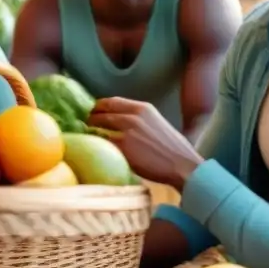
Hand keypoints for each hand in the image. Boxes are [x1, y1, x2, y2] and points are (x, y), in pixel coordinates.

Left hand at [86, 97, 203, 190]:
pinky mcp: (123, 148)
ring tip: (85, 134)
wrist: (184, 166)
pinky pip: (102, 143)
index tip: (92, 110)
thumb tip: (120, 122)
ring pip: (99, 126)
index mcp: (143, 108)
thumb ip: (139, 120)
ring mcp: (127, 132)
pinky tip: (91, 147)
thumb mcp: (157, 124)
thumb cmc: (174, 149)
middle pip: (102, 112)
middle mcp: (133, 116)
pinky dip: (94, 143)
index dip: (98, 106)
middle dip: (90, 117)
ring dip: (89, 129)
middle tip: (84, 123)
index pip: (112, 101)